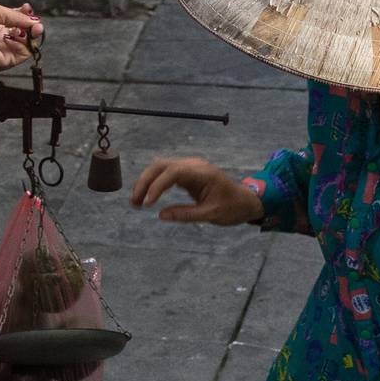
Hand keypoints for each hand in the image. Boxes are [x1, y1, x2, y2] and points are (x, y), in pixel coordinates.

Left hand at [0, 2, 42, 85]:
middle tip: (36, 22)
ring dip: (33, 34)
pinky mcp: (8, 60)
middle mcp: (1, 35)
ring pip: (27, 42)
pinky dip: (26, 45)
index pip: (15, 18)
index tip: (28, 8)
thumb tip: (33, 19)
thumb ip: (16, 14)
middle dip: (31, 24)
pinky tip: (20, 38)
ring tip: (35, 29)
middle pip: (23, 29)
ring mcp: (5, 47)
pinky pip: (24, 53)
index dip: (24, 13)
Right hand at [130, 156, 264, 224]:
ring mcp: (189, 167)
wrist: (245, 201)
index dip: (157, 186)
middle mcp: (193, 165)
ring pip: (160, 168)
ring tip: (135, 202)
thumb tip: (161, 215)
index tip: (148, 203)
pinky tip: (145, 198)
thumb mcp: (211, 215)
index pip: (173, 172)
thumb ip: (186, 214)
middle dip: (145, 182)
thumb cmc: (232, 208)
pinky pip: (165, 174)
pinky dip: (153, 184)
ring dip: (146, 182)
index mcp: (202, 172)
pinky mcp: (186, 173)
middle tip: (134, 202)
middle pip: (161, 165)